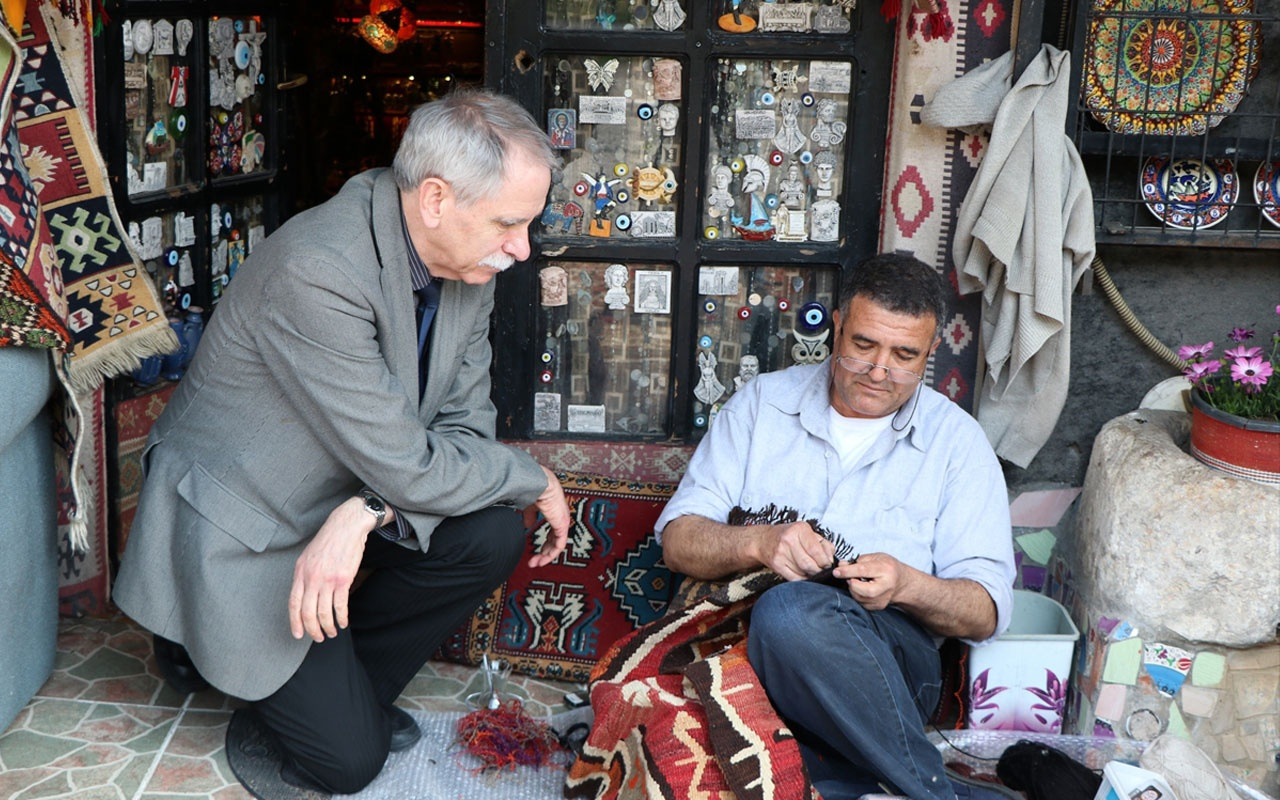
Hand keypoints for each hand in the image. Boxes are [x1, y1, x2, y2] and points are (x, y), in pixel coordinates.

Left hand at [288, 497, 372, 641]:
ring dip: (328, 626)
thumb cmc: (328, 540)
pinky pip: (340, 605)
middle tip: (318, 638)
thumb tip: (303, 595)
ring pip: (324, 612)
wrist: (346, 526)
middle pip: (308, 612)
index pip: (293, 603)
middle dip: (313, 629)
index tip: (298, 634)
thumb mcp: (308, 556)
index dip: (295, 621)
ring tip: (332, 632)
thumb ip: (304, 575)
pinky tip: (343, 622)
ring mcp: (327, 579)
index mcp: (300, 572)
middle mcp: (311, 577)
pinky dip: (341, 617)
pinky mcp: (343, 579)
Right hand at [528, 466, 569, 567]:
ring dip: (546, 556)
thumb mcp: (529, 506)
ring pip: (557, 545)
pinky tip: (543, 559)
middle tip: (534, 562)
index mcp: (554, 512)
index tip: (535, 553)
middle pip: (554, 541)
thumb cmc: (534, 489)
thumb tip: (527, 525)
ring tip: (536, 563)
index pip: (552, 533)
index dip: (544, 544)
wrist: (538, 484)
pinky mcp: (562, 525)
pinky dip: (551, 553)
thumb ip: (529, 515)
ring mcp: (563, 521)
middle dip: (543, 553)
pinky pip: (559, 544)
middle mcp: (560, 518)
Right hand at [752, 521, 836, 580]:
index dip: (825, 561)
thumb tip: (830, 558)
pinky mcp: (776, 564)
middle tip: (821, 570)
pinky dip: (802, 579)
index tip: (827, 564)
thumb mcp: (807, 533)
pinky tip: (803, 574)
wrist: (764, 540)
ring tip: (811, 571)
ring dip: (810, 575)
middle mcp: (789, 539)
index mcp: (800, 529)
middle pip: (809, 563)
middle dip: (818, 570)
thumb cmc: (788, 536)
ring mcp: (781, 553)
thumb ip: (823, 544)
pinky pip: (794, 578)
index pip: (817, 551)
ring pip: (802, 571)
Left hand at [834, 552, 917, 609]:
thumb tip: (841, 566)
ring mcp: (883, 599)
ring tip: (857, 581)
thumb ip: (857, 561)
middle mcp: (886, 586)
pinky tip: (862, 588)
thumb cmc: (887, 566)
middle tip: (850, 577)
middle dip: (851, 583)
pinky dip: (857, 595)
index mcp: (886, 570)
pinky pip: (861, 602)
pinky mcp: (878, 606)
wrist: (901, 582)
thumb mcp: (875, 557)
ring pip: (859, 598)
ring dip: (853, 589)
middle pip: (862, 590)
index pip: (863, 571)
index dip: (847, 571)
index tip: (836, 571)